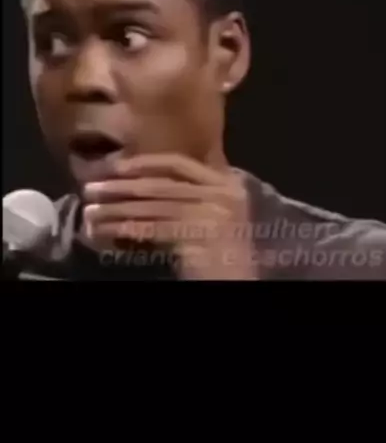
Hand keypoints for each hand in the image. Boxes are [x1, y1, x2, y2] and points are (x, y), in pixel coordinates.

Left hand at [82, 155, 256, 279]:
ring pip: (152, 208)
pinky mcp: (199, 240)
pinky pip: (153, 231)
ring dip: (116, 210)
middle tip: (90, 189)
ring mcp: (212, 216)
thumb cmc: (224, 249)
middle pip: (160, 185)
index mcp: (226, 183)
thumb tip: (138, 182)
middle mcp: (221, 195)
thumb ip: (191, 193)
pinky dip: (125, 229)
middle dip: (121, 186)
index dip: (144, 163)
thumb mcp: (215, 212)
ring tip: (90, 212)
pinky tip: (106, 231)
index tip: (115, 166)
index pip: (179, 164)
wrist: (239, 280)